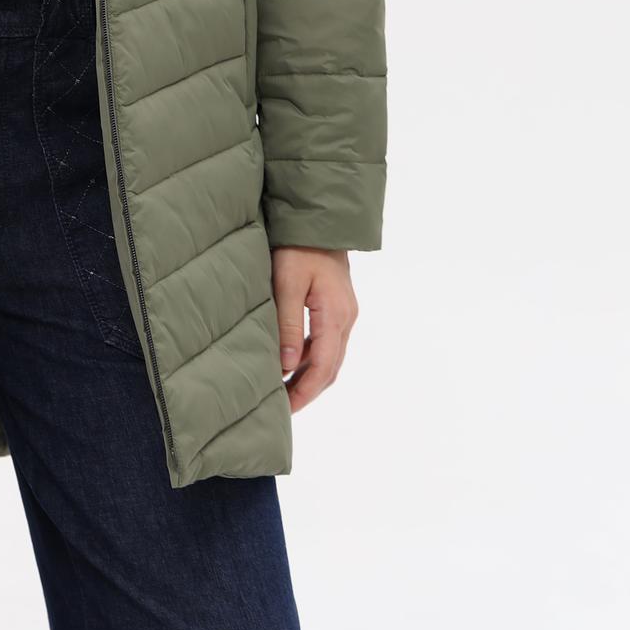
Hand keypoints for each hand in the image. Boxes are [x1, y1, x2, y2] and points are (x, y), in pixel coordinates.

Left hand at [271, 247, 357, 413]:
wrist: (319, 220)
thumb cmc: (299, 248)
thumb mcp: (287, 284)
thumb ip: (287, 325)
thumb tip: (287, 366)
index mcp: (335, 315)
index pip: (323, 367)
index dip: (306, 391)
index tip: (287, 409)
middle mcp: (346, 318)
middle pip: (331, 367)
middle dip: (309, 390)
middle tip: (284, 407)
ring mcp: (345, 312)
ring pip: (331, 356)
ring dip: (311, 375)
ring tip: (285, 389)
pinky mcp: (339, 306)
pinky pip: (328, 341)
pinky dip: (313, 357)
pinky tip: (293, 361)